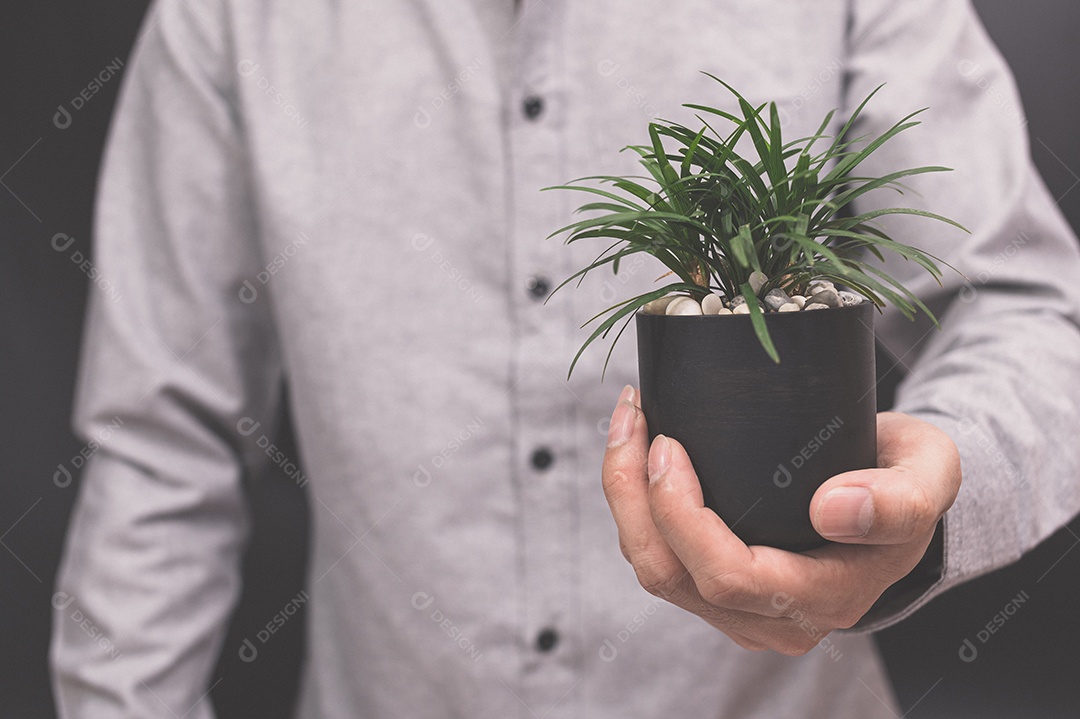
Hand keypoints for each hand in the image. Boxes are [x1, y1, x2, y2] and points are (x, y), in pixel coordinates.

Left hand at [601, 385, 960, 653]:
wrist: (894, 493)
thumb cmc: (908, 477)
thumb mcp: (930, 475)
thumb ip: (901, 500)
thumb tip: (832, 511)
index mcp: (827, 597)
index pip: (729, 576)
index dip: (681, 515)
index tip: (668, 442)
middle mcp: (775, 620)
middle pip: (671, 575)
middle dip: (632, 494)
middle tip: (633, 416)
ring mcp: (740, 610)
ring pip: (653, 568)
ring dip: (623, 495)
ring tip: (627, 420)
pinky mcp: (716, 587)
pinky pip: (657, 555)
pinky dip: (635, 502)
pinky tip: (637, 447)